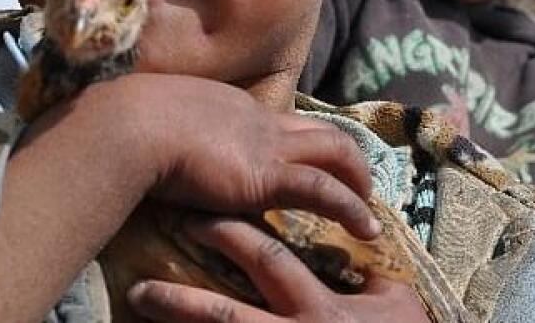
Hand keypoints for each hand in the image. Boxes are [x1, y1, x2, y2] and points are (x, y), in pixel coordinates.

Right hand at [116, 73, 380, 240]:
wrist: (129, 125)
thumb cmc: (127, 126)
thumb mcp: (154, 122)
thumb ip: (169, 134)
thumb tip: (157, 148)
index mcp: (232, 108)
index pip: (281, 121)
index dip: (303, 139)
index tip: (313, 156)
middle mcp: (257, 119)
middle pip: (318, 130)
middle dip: (345, 153)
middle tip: (360, 179)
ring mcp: (266, 144)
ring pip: (334, 153)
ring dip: (357, 178)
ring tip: (370, 206)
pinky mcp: (266, 174)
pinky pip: (324, 189)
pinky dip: (352, 207)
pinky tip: (367, 228)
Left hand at [127, 214, 428, 321]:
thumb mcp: (395, 302)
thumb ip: (364, 269)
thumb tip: (338, 237)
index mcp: (321, 308)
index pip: (268, 261)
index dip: (230, 238)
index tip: (195, 221)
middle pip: (226, 316)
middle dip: (181, 300)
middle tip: (140, 285)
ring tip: (140, 314)